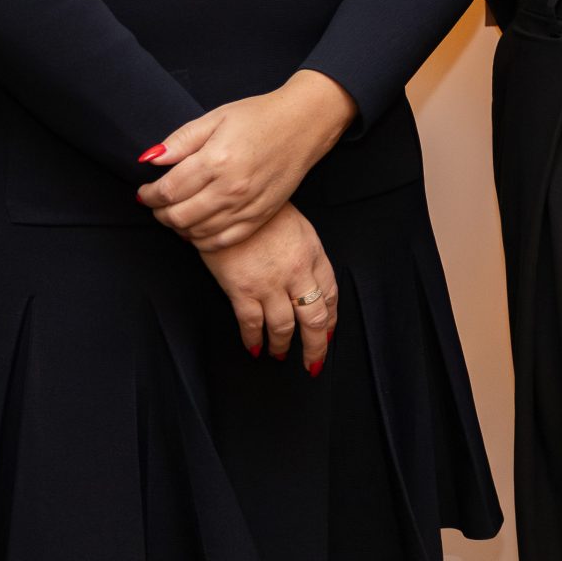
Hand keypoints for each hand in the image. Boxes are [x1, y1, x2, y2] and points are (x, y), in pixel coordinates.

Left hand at [137, 71, 356, 249]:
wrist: (304, 123)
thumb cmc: (259, 116)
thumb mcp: (216, 117)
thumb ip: (181, 140)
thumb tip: (150, 159)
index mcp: (216, 160)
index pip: (168, 191)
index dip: (148, 195)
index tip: (143, 192)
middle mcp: (231, 188)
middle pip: (179, 216)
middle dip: (159, 213)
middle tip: (156, 204)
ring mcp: (247, 206)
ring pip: (197, 233)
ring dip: (178, 227)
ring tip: (175, 213)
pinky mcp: (260, 216)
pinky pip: (223, 241)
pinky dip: (202, 240)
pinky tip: (197, 228)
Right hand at [197, 202, 338, 370]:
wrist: (231, 198)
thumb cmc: (262, 210)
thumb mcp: (297, 225)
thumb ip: (305, 254)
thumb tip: (308, 282)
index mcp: (314, 253)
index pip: (331, 293)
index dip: (331, 317)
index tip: (329, 331)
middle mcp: (297, 272)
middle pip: (315, 318)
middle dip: (316, 345)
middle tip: (314, 362)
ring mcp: (270, 283)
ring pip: (284, 327)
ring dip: (283, 345)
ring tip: (280, 354)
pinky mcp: (242, 289)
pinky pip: (252, 323)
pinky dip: (254, 339)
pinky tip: (255, 347)